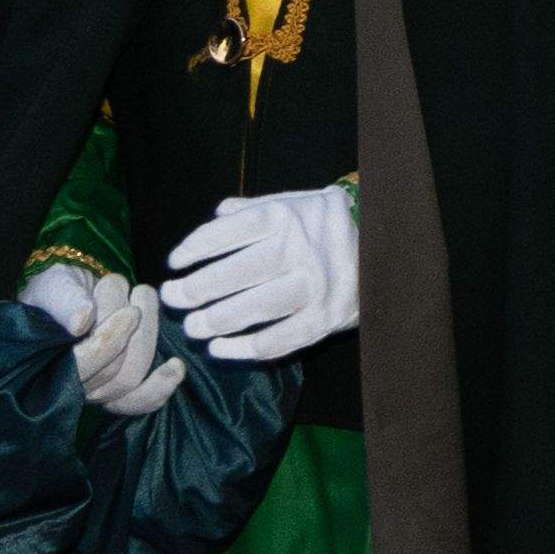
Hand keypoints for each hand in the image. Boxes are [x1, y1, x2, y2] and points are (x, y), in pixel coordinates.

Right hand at [20, 263, 186, 417]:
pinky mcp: (120, 390)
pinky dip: (161, 386)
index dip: (112, 340)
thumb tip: (81, 321)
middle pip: (117, 374)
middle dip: (136, 332)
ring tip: (145, 300)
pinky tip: (176, 366)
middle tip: (138, 295)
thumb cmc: (61, 292)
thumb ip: (65, 300)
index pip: (86, 363)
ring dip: (148, 337)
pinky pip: (140, 401)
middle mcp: (76, 384)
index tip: (131, 311)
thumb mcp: (57, 286)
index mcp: (53, 362)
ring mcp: (98, 390)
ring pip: (132, 378)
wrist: (72, 296)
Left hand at [159, 186, 359, 362]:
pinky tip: (219, 348)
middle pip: (239, 271)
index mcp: (287, 216)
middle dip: (198, 288)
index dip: (197, 246)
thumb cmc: (322, 229)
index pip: (231, 231)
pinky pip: (279, 339)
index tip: (174, 262)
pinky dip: (245, 348)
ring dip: (217, 320)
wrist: (381, 252)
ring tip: (192, 327)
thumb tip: (217, 215)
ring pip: (256, 307)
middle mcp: (301, 248)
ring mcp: (315, 285)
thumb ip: (254, 209)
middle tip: (172, 298)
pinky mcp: (324, 319)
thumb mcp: (294, 205)